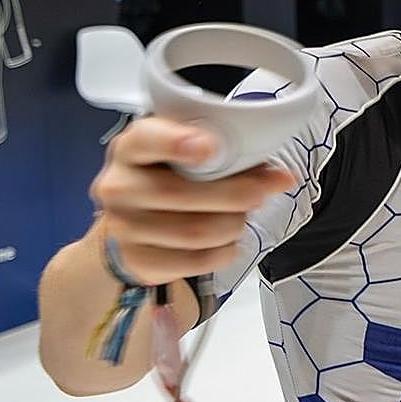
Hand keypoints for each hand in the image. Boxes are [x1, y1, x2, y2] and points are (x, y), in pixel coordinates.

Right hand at [90, 117, 296, 284]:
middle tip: (258, 194)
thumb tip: (281, 177)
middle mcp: (120, 184)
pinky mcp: (136, 259)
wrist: (137, 223)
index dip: (177, 143)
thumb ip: (235, 158)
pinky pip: (193, 261)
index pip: (147, 140)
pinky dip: (222, 253)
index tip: (209, 148)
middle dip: (232, 195)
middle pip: (179, 193)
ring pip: (193, 231)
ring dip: (231, 225)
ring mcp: (123, 225)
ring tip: (240, 218)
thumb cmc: (174, 179)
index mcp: (133, 146)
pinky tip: (227, 243)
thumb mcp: (198, 157)